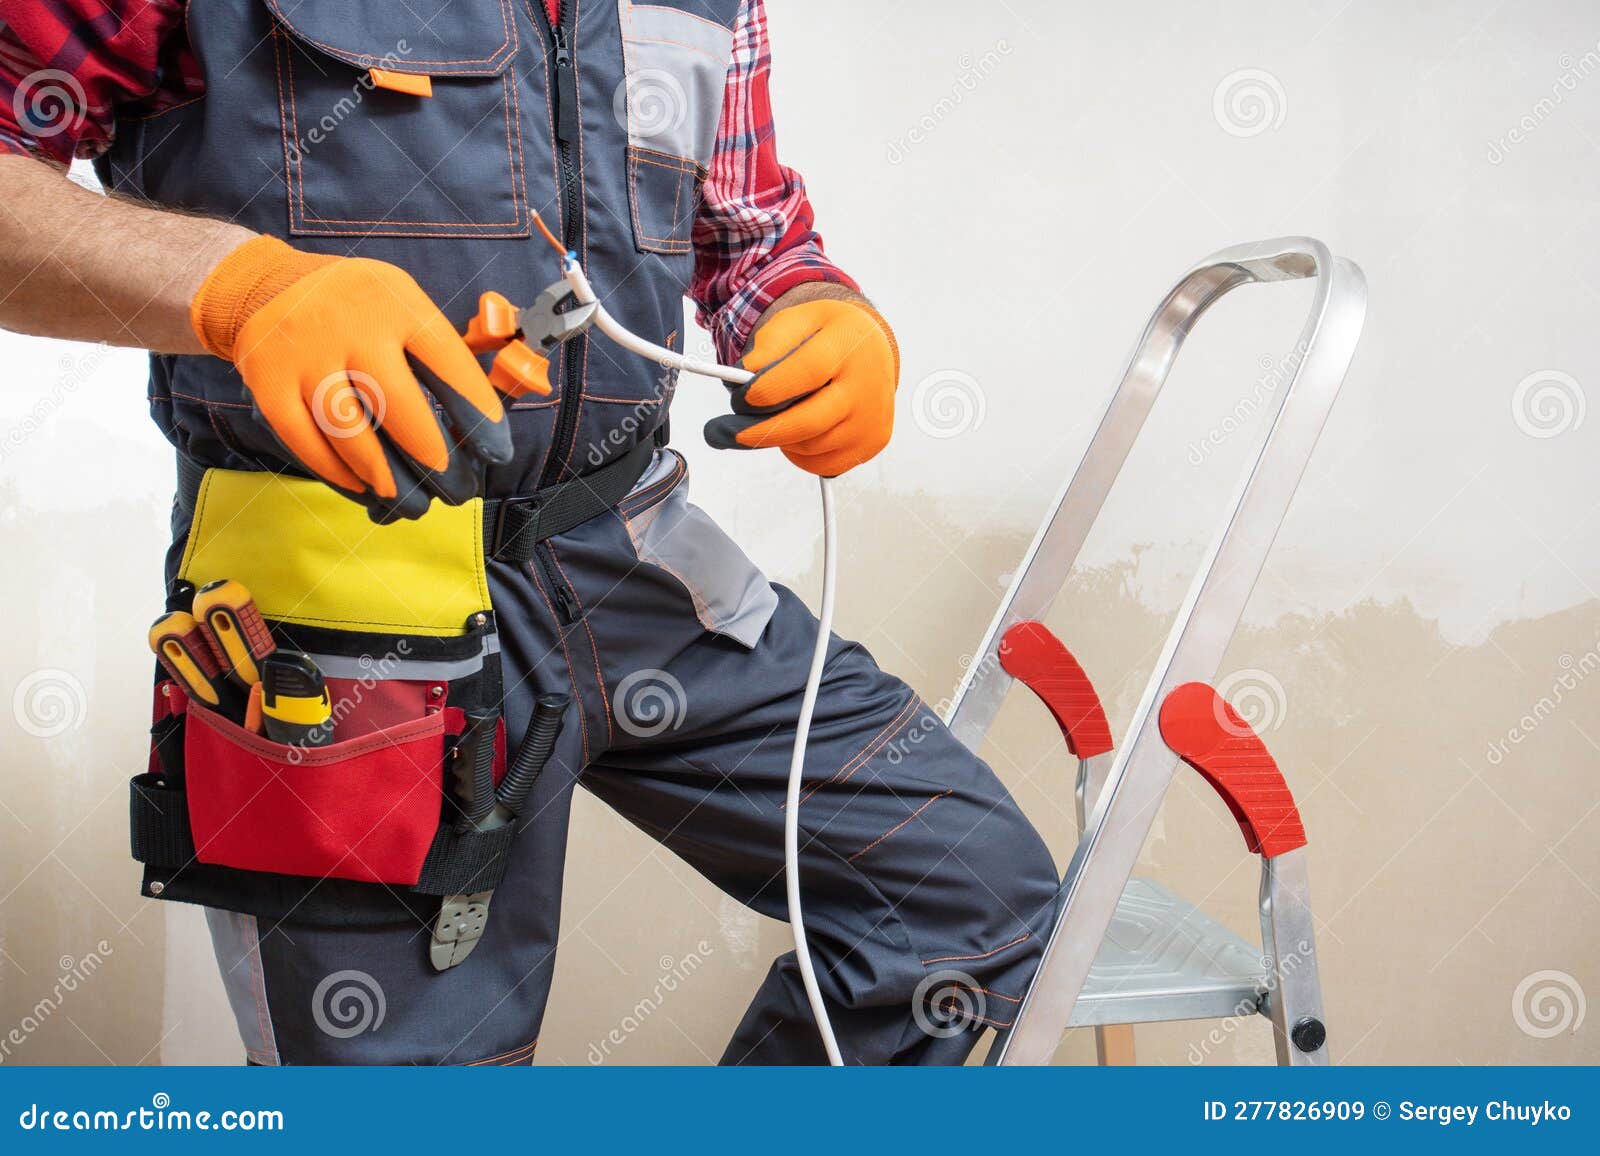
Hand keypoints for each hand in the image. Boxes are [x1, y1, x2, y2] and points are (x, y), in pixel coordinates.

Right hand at [191, 236, 512, 520]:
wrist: (267, 287)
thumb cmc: (359, 310)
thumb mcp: (404, 302)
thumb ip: (447, 347)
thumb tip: (502, 400)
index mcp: (396, 304)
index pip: (447, 364)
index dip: (477, 414)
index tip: (496, 453)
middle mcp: (349, 326)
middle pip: (399, 408)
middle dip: (434, 460)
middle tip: (455, 492)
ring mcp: (303, 354)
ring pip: (350, 433)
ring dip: (386, 478)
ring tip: (413, 503)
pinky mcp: (267, 383)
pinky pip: (306, 441)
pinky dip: (337, 472)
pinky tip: (364, 487)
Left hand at [703, 296, 898, 477]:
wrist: (870, 349)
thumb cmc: (828, 336)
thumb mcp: (797, 321)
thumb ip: (769, 345)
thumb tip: (746, 377)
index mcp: (848, 344)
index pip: (806, 373)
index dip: (767, 391)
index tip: (740, 399)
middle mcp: (867, 384)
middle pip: (808, 422)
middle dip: (760, 431)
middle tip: (727, 433)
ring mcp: (872, 418)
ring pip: (811, 446)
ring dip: (780, 439)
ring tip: (772, 419)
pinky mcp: (871, 443)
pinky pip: (823, 464)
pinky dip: (799, 454)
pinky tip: (796, 433)